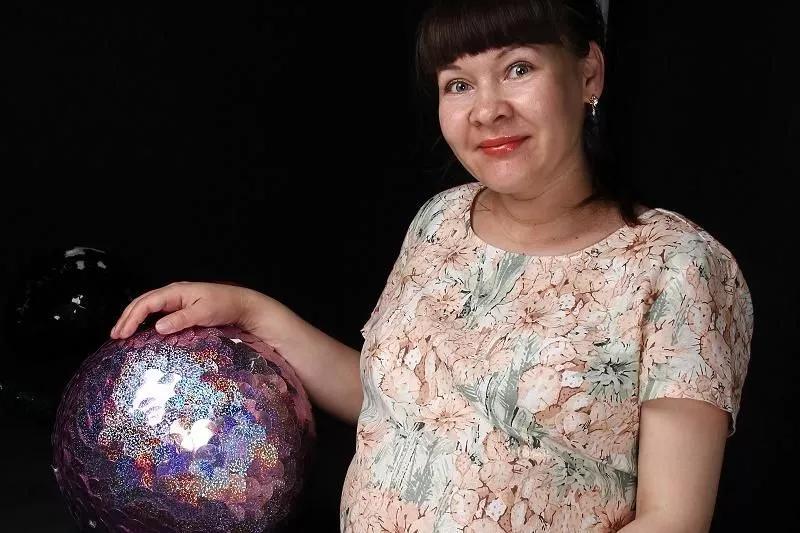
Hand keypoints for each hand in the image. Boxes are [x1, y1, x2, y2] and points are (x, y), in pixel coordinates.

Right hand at [110, 281, 257, 338]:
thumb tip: (158, 327)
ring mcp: (176, 301)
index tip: (122, 333)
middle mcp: (173, 294)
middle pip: (142, 304)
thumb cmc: (225, 305)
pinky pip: (157, 313)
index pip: (146, 303)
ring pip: (148, 308)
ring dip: (133, 319)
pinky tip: (141, 331)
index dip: (132, 318)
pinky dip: (145, 321)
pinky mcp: (181, 308)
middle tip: (115, 335)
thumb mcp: (203, 313)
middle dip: (127, 318)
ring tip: (122, 334)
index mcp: (176, 292)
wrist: (241, 304)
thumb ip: (181, 319)